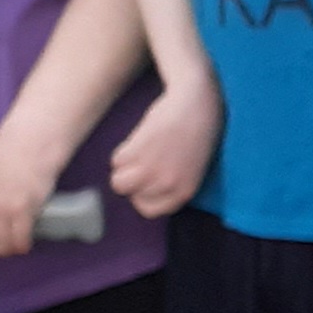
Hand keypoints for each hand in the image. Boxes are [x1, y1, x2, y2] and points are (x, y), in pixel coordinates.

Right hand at [108, 77, 221, 219]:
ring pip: (118, 182)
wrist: (196, 103)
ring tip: (140, 151)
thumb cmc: (195, 133)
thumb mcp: (190, 168)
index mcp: (184, 191)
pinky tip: (141, 138)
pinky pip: (116, 161)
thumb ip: (171, 184)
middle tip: (145, 159)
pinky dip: (123, 150)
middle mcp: (168, 185)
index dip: (144, 194)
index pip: (150, 210)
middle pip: (130, 195)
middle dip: (133, 177)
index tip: (147, 179)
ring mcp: (152, 169)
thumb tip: (143, 192)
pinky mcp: (138, 151)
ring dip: (123, 167)